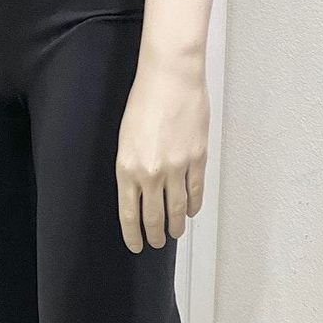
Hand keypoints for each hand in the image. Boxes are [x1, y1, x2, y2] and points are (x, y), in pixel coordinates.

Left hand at [115, 54, 208, 252]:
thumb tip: (140, 192)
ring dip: (176, 225)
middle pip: (154, 216)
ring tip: (176, 233)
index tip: (137, 245)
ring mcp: (176, 167)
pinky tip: (191, 211)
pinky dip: (193, 205)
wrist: (170, 77)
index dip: (134, 234)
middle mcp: (151, 173)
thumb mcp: (125, 139)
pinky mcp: (197, 158)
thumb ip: (132, 168)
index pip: (129, 213)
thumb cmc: (144, 101)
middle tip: (157, 242)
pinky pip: (195, 190)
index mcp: (127, 168)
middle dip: (155, 234)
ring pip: (177, 208)